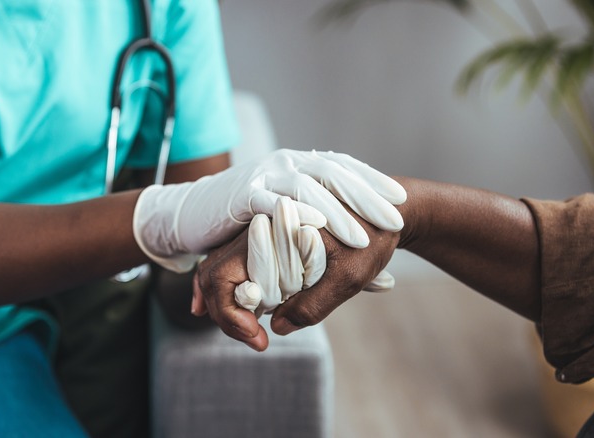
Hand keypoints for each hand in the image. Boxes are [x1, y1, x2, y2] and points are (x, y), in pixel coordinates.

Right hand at [133, 149, 405, 271]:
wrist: (193, 211)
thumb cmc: (249, 220)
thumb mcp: (288, 217)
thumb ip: (320, 230)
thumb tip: (365, 252)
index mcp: (299, 164)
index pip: (343, 168)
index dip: (371, 182)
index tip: (399, 200)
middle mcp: (285, 164)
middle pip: (332, 174)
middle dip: (364, 195)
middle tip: (393, 217)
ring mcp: (263, 176)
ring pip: (306, 188)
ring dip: (335, 212)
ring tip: (361, 235)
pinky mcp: (242, 195)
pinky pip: (271, 202)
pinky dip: (293, 215)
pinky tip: (314, 231)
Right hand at [194, 211, 399, 349]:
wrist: (389, 211)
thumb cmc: (373, 240)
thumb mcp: (349, 277)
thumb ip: (312, 305)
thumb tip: (276, 327)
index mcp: (273, 229)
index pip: (223, 276)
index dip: (231, 315)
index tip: (259, 339)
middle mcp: (259, 226)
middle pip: (213, 272)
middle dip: (224, 312)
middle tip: (254, 339)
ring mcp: (260, 232)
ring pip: (219, 268)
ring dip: (225, 302)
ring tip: (246, 329)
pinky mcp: (267, 238)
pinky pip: (234, 264)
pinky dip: (231, 289)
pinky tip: (240, 310)